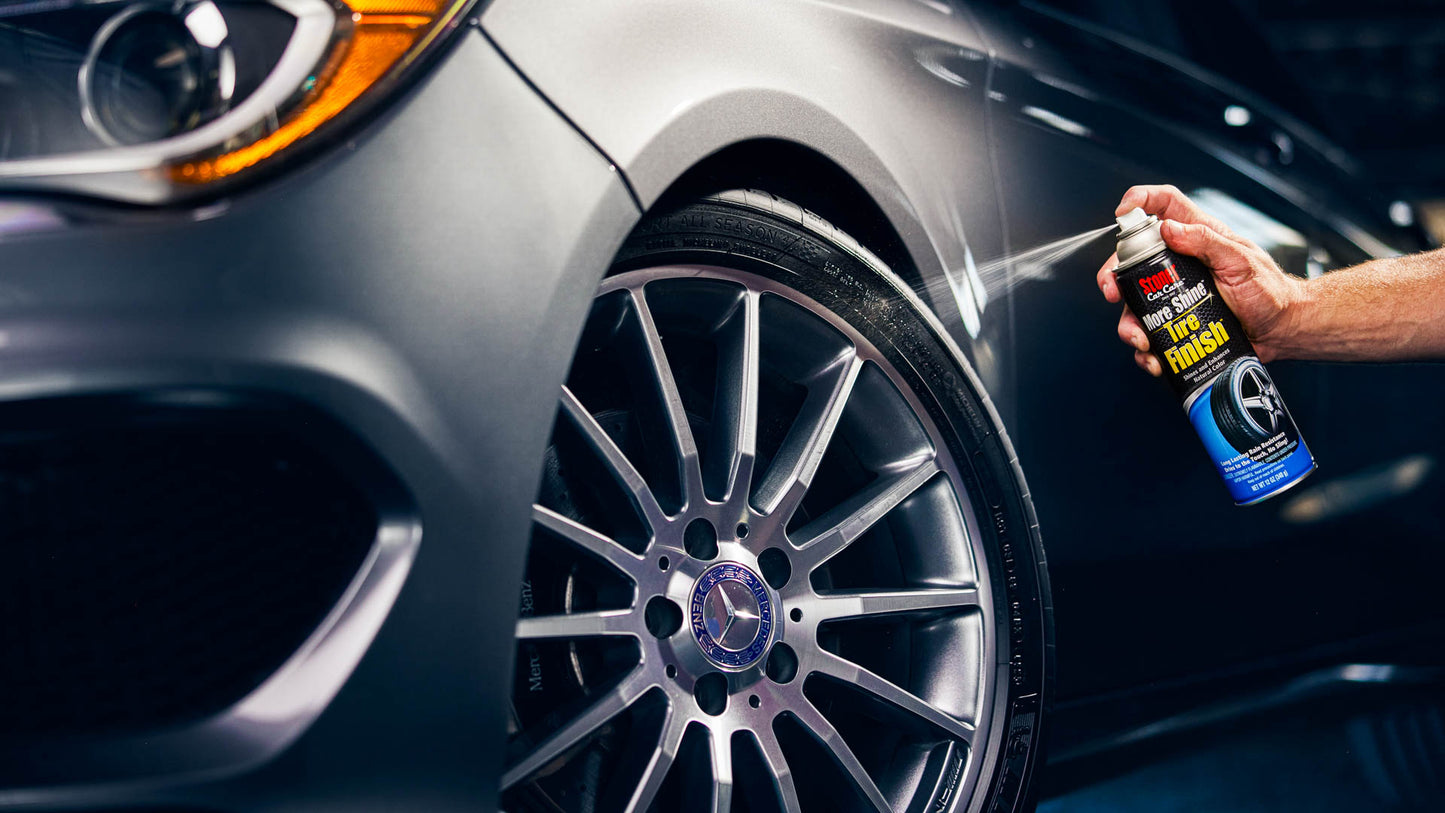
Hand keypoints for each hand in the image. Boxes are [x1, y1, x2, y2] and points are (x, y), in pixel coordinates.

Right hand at [1096, 185, 1306, 374]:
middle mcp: (1179, 264)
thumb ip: (1205, 240)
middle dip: (1113, 276)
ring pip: (1134, 304)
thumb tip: (1168, 228)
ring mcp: (1174, 295)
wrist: (1282, 330)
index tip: (1122, 215)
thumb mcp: (1240, 260)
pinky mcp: (1176, 324)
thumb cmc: (1269, 291)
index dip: (1140, 201)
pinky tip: (1154, 358)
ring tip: (1141, 340)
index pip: (1164, 205)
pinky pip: (1149, 335)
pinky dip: (1146, 351)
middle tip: (1112, 292)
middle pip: (1132, 260)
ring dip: (1129, 324)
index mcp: (1196, 238)